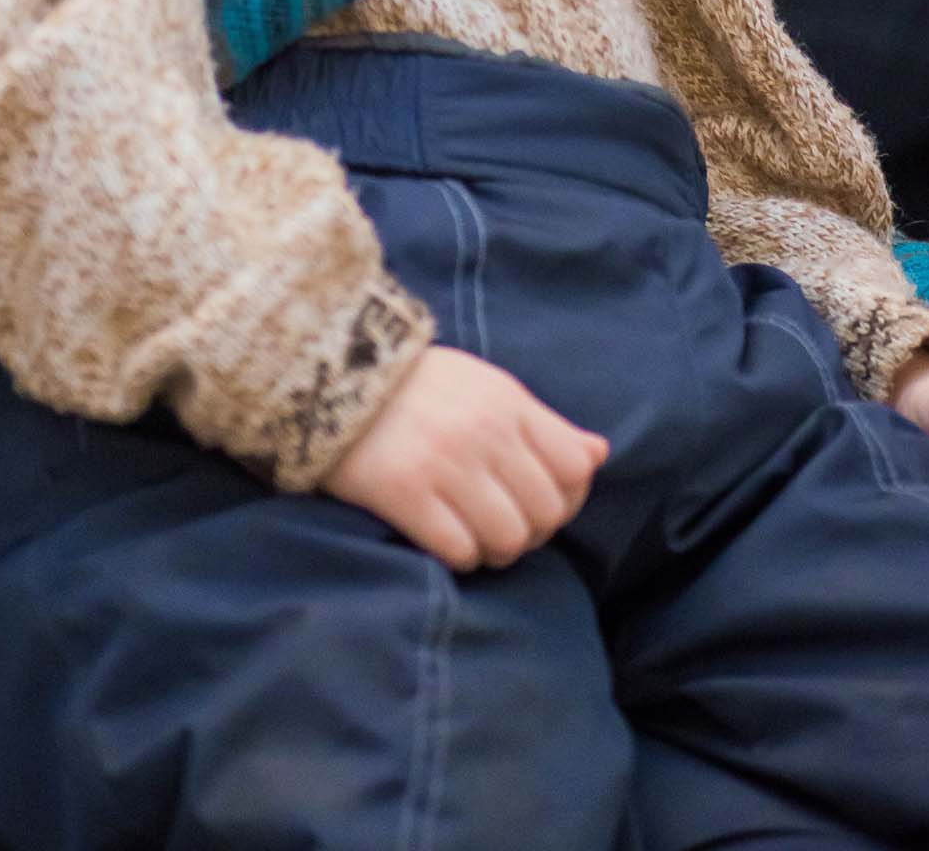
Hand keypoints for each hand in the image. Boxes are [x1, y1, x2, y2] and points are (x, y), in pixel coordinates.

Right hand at [323, 344, 607, 571]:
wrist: (330, 373)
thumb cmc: (418, 386)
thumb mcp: (488, 388)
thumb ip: (544, 425)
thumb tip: (598, 455)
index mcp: (509, 401)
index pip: (575, 470)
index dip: (565, 500)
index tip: (536, 503)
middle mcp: (485, 431)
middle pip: (545, 514)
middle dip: (529, 531)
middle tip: (500, 526)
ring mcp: (445, 463)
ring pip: (507, 540)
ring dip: (494, 550)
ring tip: (471, 535)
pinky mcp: (405, 493)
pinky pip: (459, 552)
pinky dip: (458, 557)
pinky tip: (442, 538)